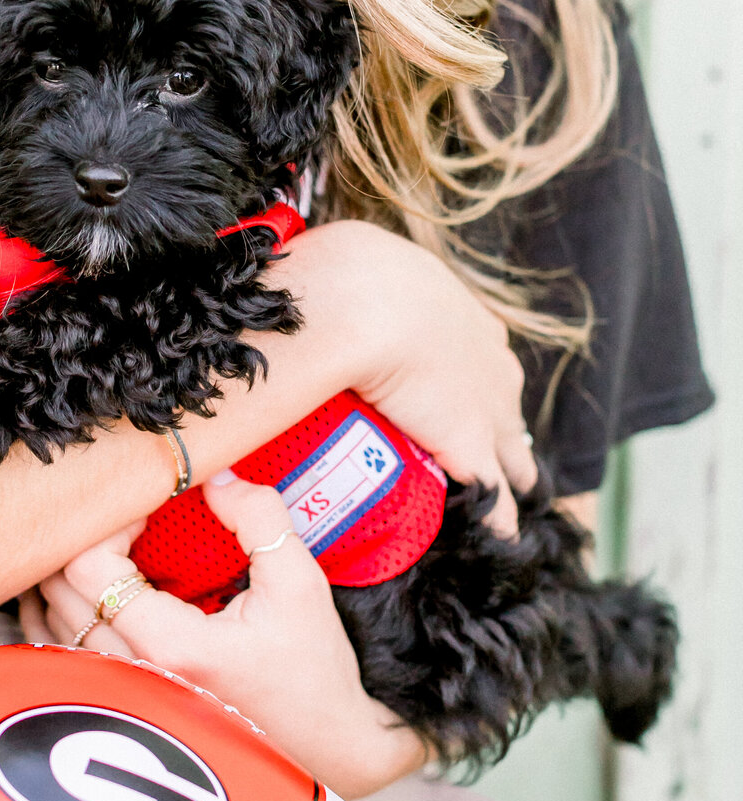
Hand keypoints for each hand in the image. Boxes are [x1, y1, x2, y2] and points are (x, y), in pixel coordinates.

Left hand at [24, 473, 427, 800]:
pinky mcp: (121, 706)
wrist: (326, 749)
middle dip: (85, 539)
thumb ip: (259, 519)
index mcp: (174, 646)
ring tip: (109, 547)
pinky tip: (93, 589)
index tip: (147, 507)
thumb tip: (214, 476)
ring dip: (67, 573)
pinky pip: (60, 652)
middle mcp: (136, 677)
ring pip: (51, 620)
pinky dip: (62, 610)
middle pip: (58, 590)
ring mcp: (123, 697)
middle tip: (126, 519)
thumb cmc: (313, 673)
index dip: (107, 522)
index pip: (90, 567)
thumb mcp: (300, 583)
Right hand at [280, 223, 535, 535]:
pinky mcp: (472, 447)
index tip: (454, 393)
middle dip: (501, 430)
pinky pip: (497, 493)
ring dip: (506, 474)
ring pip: (513, 452)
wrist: (366, 299)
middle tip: (487, 452)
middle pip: (507, 408)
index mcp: (466, 320)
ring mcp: (489, 409)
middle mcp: (492, 364)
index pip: (484, 361)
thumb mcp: (356, 263)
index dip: (473, 382)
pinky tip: (498, 536)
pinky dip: (499, 518)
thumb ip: (335, 279)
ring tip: (499, 499)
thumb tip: (287, 285)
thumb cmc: (355, 273)